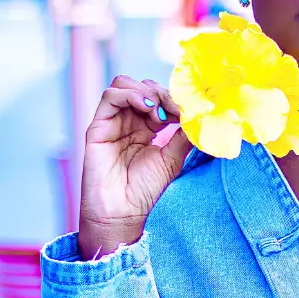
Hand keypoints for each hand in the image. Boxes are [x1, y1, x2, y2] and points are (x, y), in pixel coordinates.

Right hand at [78, 76, 189, 258]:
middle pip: (144, 87)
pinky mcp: (98, 126)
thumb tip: (200, 115)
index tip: (189, 109)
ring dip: (146, 91)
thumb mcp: (173, 158)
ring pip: (124, 84)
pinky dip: (130, 94)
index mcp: (147, 127)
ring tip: (159, 111)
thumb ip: (183, 135)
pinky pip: (110, 96)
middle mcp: (129, 121)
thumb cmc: (145, 190)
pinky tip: (147, 107)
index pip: (159, 98)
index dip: (174, 98)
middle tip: (175, 109)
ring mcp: (113, 122)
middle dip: (162, 93)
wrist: (122, 213)